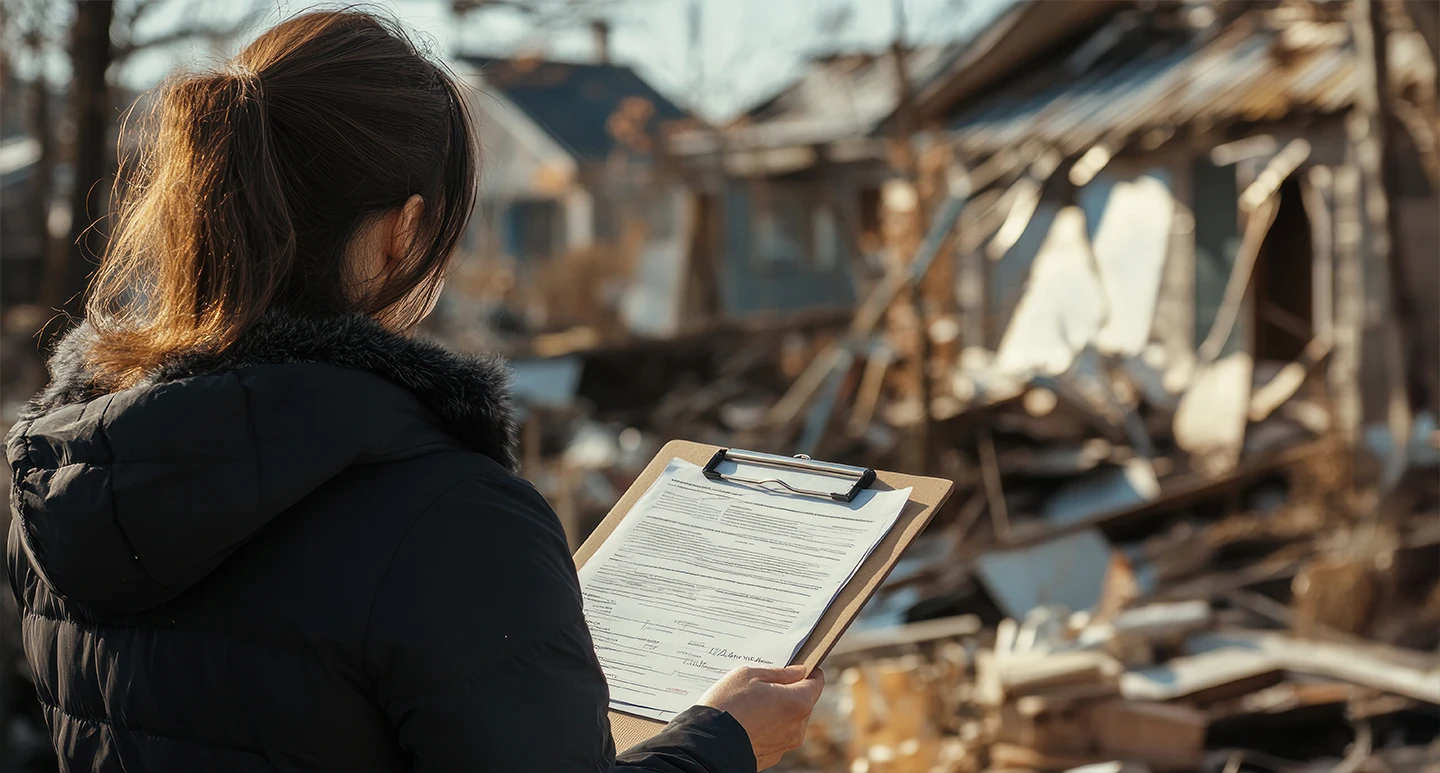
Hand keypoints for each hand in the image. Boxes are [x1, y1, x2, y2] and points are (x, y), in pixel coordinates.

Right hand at [698, 665, 824, 769]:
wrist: (708, 744)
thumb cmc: (728, 704)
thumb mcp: (749, 675)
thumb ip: (779, 672)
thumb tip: (798, 672)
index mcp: (798, 702)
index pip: (816, 682)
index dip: (808, 671)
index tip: (798, 665)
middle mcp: (798, 727)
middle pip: (802, 702)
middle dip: (789, 691)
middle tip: (765, 684)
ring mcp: (785, 744)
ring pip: (789, 720)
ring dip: (777, 711)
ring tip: (751, 704)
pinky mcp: (772, 756)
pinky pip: (775, 736)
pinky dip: (767, 727)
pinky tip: (748, 721)